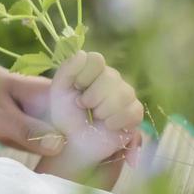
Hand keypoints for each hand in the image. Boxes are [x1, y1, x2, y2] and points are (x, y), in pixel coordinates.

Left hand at [46, 50, 143, 167]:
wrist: (74, 140)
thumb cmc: (66, 113)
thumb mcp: (59, 90)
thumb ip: (67, 70)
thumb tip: (82, 53)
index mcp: (93, 69)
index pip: (97, 59)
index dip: (85, 75)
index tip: (76, 88)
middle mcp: (112, 77)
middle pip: (111, 77)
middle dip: (93, 97)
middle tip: (84, 106)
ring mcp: (126, 94)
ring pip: (124, 93)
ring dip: (103, 110)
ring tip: (95, 116)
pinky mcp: (134, 112)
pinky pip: (133, 111)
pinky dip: (116, 121)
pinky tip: (107, 125)